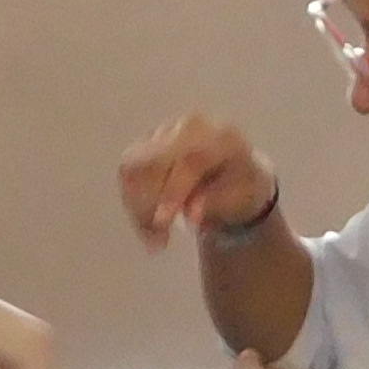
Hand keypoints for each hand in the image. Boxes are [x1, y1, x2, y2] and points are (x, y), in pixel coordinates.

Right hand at [117, 113, 277, 249]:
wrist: (234, 173)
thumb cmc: (241, 187)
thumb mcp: (241, 198)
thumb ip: (215, 203)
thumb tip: (191, 214)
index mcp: (219, 136)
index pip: (188, 160)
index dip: (173, 191)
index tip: (163, 223)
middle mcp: (187, 127)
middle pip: (149, 160)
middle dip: (147, 203)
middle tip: (158, 241)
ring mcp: (164, 133)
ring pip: (131, 169)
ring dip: (137, 208)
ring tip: (155, 238)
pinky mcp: (145, 145)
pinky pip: (127, 176)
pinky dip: (134, 205)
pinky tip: (148, 227)